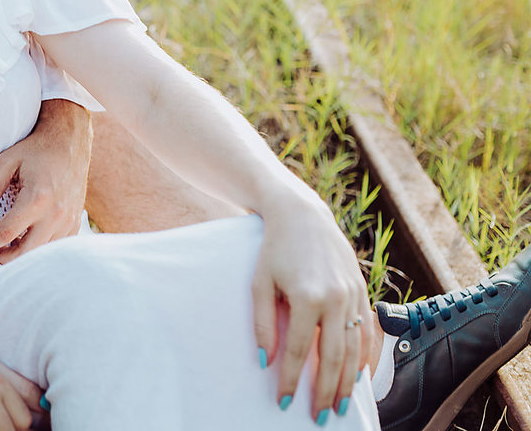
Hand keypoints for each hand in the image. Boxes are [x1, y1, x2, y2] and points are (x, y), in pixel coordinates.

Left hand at [0, 100, 90, 263]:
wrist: (70, 141)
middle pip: (26, 252)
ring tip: (8, 246)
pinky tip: (28, 239)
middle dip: (5, 257)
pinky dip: (41, 247)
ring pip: (43, 252)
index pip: (6, 233)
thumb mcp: (6, 162)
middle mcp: (56, 214)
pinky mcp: (75, 221)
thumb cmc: (37, 149)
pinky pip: (57, 245)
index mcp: (37, 199)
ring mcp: (69, 220)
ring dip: (23, 254)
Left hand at [252, 192, 375, 420]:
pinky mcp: (362, 290)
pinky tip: (359, 376)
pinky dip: (365, 357)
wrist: (301, 216)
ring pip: (355, 349)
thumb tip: (265, 362)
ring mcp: (353, 295)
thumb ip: (263, 324)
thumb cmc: (274, 250)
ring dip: (348, 382)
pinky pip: (367, 332)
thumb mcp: (259, 283)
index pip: (298, 351)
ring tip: (340, 406)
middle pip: (332, 357)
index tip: (282, 402)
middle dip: (326, 392)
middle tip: (319, 418)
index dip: (290, 380)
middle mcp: (336, 299)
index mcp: (307, 297)